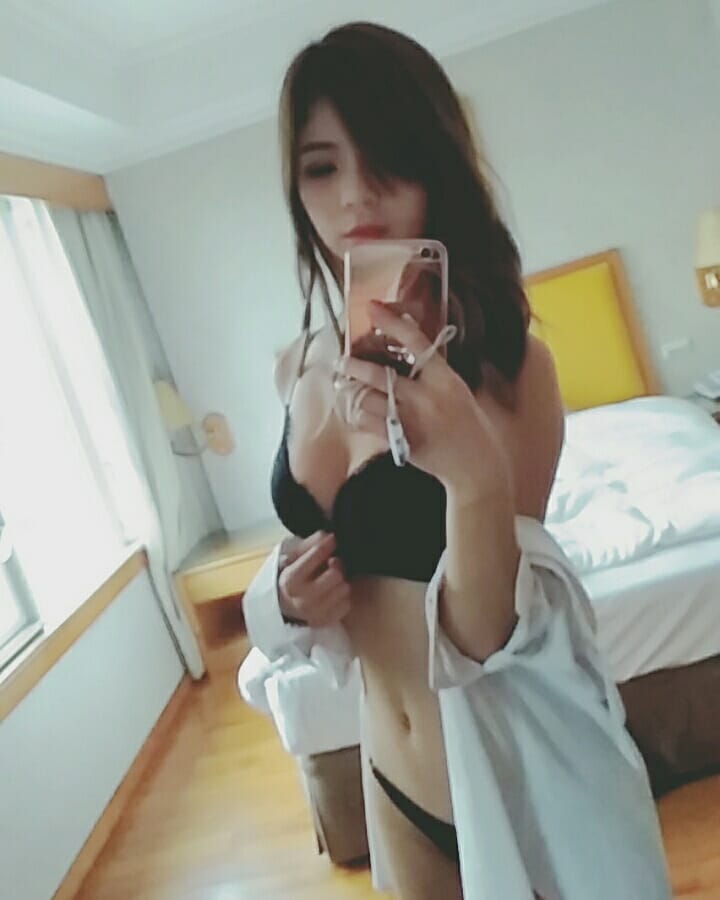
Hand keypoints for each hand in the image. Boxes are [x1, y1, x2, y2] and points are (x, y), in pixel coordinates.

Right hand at [278, 531, 350, 627]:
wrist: (282, 605)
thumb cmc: (290, 576)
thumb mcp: (291, 557)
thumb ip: (308, 544)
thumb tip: (327, 536)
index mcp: (290, 579)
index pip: (316, 555)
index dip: (328, 543)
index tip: (333, 539)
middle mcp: (302, 599)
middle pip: (335, 574)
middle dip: (336, 565)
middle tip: (332, 563)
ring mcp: (314, 613)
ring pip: (344, 589)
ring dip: (341, 581)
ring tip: (331, 579)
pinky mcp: (325, 621)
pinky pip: (347, 604)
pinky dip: (342, 596)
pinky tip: (333, 592)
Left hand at [336, 301, 509, 499]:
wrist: (477, 466)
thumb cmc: (471, 426)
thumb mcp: (463, 391)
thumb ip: (439, 372)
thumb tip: (421, 348)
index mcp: (445, 378)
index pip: (415, 341)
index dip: (391, 322)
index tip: (372, 307)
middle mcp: (427, 396)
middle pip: (381, 375)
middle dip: (355, 365)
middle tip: (342, 360)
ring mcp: (413, 420)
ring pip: (369, 400)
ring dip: (353, 393)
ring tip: (345, 387)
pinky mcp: (402, 441)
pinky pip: (369, 424)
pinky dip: (358, 416)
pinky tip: (355, 412)